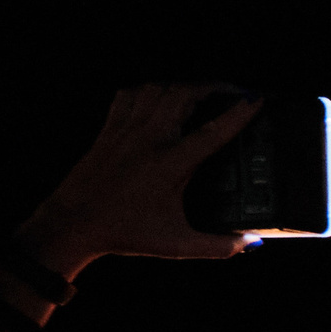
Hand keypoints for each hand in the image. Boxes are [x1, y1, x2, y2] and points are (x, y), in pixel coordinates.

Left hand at [16, 85, 264, 276]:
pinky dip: (149, 89)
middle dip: (213, 86)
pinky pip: (130, 95)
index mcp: (170, 165)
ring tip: (200, 92)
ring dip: (183, 85)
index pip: (213, 131)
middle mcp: (149, 140)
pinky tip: (160, 97)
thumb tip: (251, 244)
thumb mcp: (177, 244)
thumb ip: (219, 246)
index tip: (257, 99)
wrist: (73, 224)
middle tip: (232, 92)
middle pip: (184, 94)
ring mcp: (126, 130)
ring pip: (158, 88)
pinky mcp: (109, 129)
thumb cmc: (124, 233)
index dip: (239, 113)